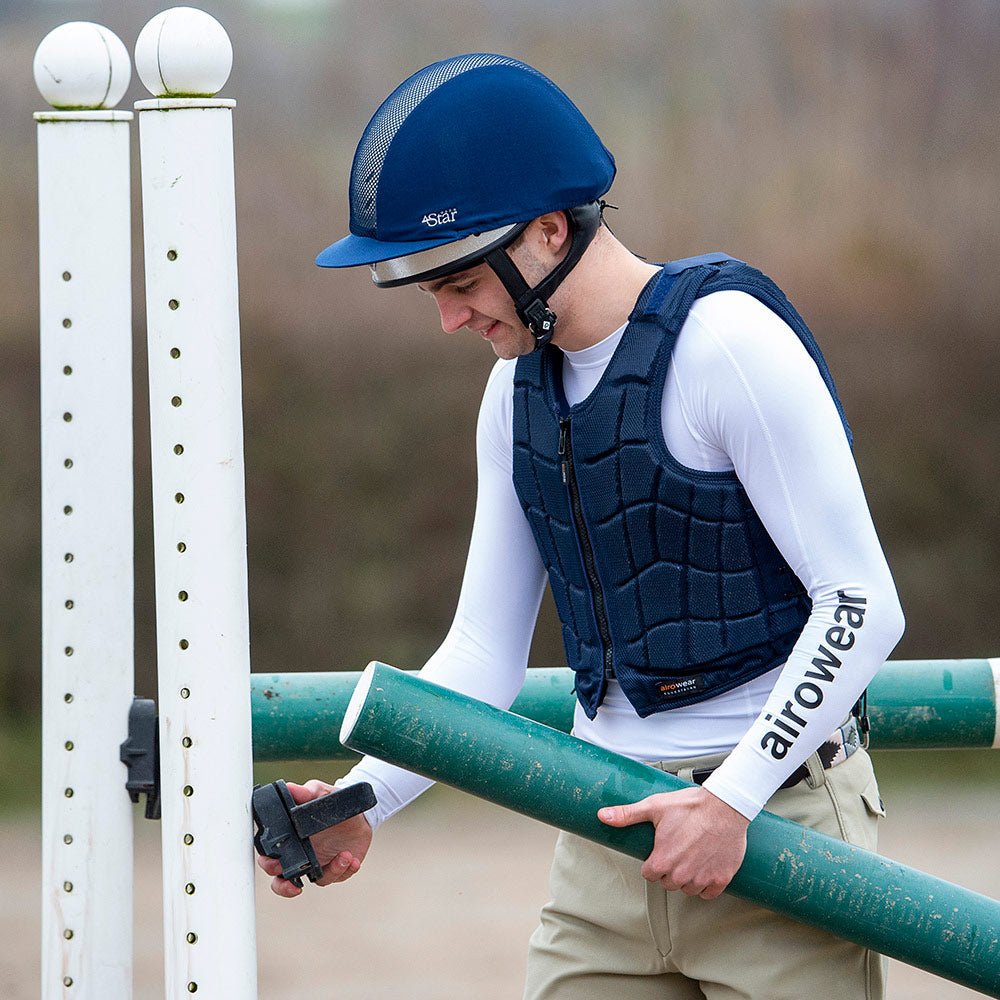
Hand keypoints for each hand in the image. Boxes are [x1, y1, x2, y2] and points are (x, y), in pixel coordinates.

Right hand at [255, 779, 372, 898]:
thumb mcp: (320, 793)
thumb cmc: (332, 802)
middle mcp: (301, 855)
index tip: (274, 861)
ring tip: (345, 856)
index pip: (270, 854)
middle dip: (284, 885)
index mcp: (291, 837)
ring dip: (330, 872)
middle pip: (282, 879)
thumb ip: (306, 792)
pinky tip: (352, 859)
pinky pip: (338, 876)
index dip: (267, 862)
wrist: (358, 811)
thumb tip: (290, 788)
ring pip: (315, 881)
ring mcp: (318, 864)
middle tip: (296, 877)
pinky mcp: (337, 868)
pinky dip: (345, 870)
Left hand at [598, 786, 748, 899]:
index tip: (661, 850)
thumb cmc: (690, 806)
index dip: (653, 862)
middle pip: (668, 883)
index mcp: (662, 861)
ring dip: (687, 878)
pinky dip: (707, 883)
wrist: (724, 806)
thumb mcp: (654, 806)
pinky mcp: (721, 879)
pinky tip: (706, 866)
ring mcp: (702, 879)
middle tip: (677, 850)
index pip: (649, 874)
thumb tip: (603, 816)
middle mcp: (681, 875)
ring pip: (688, 889)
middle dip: (669, 870)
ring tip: (691, 856)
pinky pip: (709, 893)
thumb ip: (627, 814)